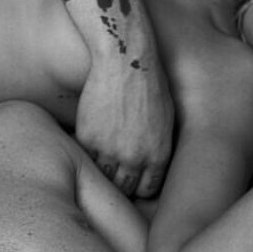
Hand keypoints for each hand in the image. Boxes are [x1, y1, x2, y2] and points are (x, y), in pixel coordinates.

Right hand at [75, 52, 173, 198]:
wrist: (125, 62)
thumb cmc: (150, 84)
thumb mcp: (166, 120)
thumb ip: (158, 148)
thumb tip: (149, 164)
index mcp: (158, 155)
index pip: (146, 189)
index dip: (139, 185)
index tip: (133, 178)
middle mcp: (134, 158)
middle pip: (124, 188)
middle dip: (121, 181)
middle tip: (116, 170)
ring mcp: (108, 150)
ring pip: (102, 175)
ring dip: (102, 168)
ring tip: (102, 155)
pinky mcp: (87, 138)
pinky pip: (85, 154)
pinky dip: (87, 150)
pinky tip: (91, 139)